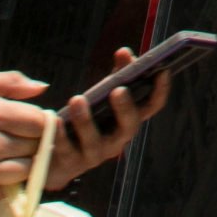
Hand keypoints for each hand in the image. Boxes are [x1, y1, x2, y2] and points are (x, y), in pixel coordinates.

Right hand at [0, 68, 56, 210]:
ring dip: (22, 166)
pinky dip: (5, 184)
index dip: (38, 124)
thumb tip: (42, 87)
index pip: (39, 121)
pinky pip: (8, 191)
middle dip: (31, 144)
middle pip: (36, 146)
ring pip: (27, 170)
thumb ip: (10, 81)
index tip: (27, 127)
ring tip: (3, 159)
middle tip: (14, 143)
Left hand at [48, 46, 174, 186]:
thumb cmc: (85, 119)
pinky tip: (55, 118)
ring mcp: (94, 154)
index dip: (160, 91)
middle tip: (118, 90)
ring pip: (94, 141)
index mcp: (127, 120)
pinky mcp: (70, 164)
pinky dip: (60, 134)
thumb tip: (124, 52)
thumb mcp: (101, 94)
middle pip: (128, 127)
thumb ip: (115, 74)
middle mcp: (117, 140)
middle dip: (125, 108)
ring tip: (77, 99)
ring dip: (86, 120)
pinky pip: (66, 149)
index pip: (151, 107)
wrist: (54, 158)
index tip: (162, 71)